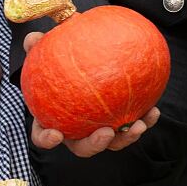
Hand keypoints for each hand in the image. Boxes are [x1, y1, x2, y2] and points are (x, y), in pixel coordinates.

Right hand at [21, 30, 160, 155]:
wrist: (84, 61)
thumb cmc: (61, 61)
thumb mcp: (47, 51)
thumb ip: (39, 46)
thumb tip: (32, 38)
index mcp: (52, 118)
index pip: (43, 135)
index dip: (47, 139)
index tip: (56, 135)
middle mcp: (75, 129)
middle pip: (82, 147)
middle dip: (95, 144)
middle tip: (107, 132)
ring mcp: (98, 129)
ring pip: (111, 142)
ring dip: (125, 138)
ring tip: (139, 124)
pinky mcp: (119, 122)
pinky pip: (131, 126)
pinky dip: (144, 120)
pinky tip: (154, 110)